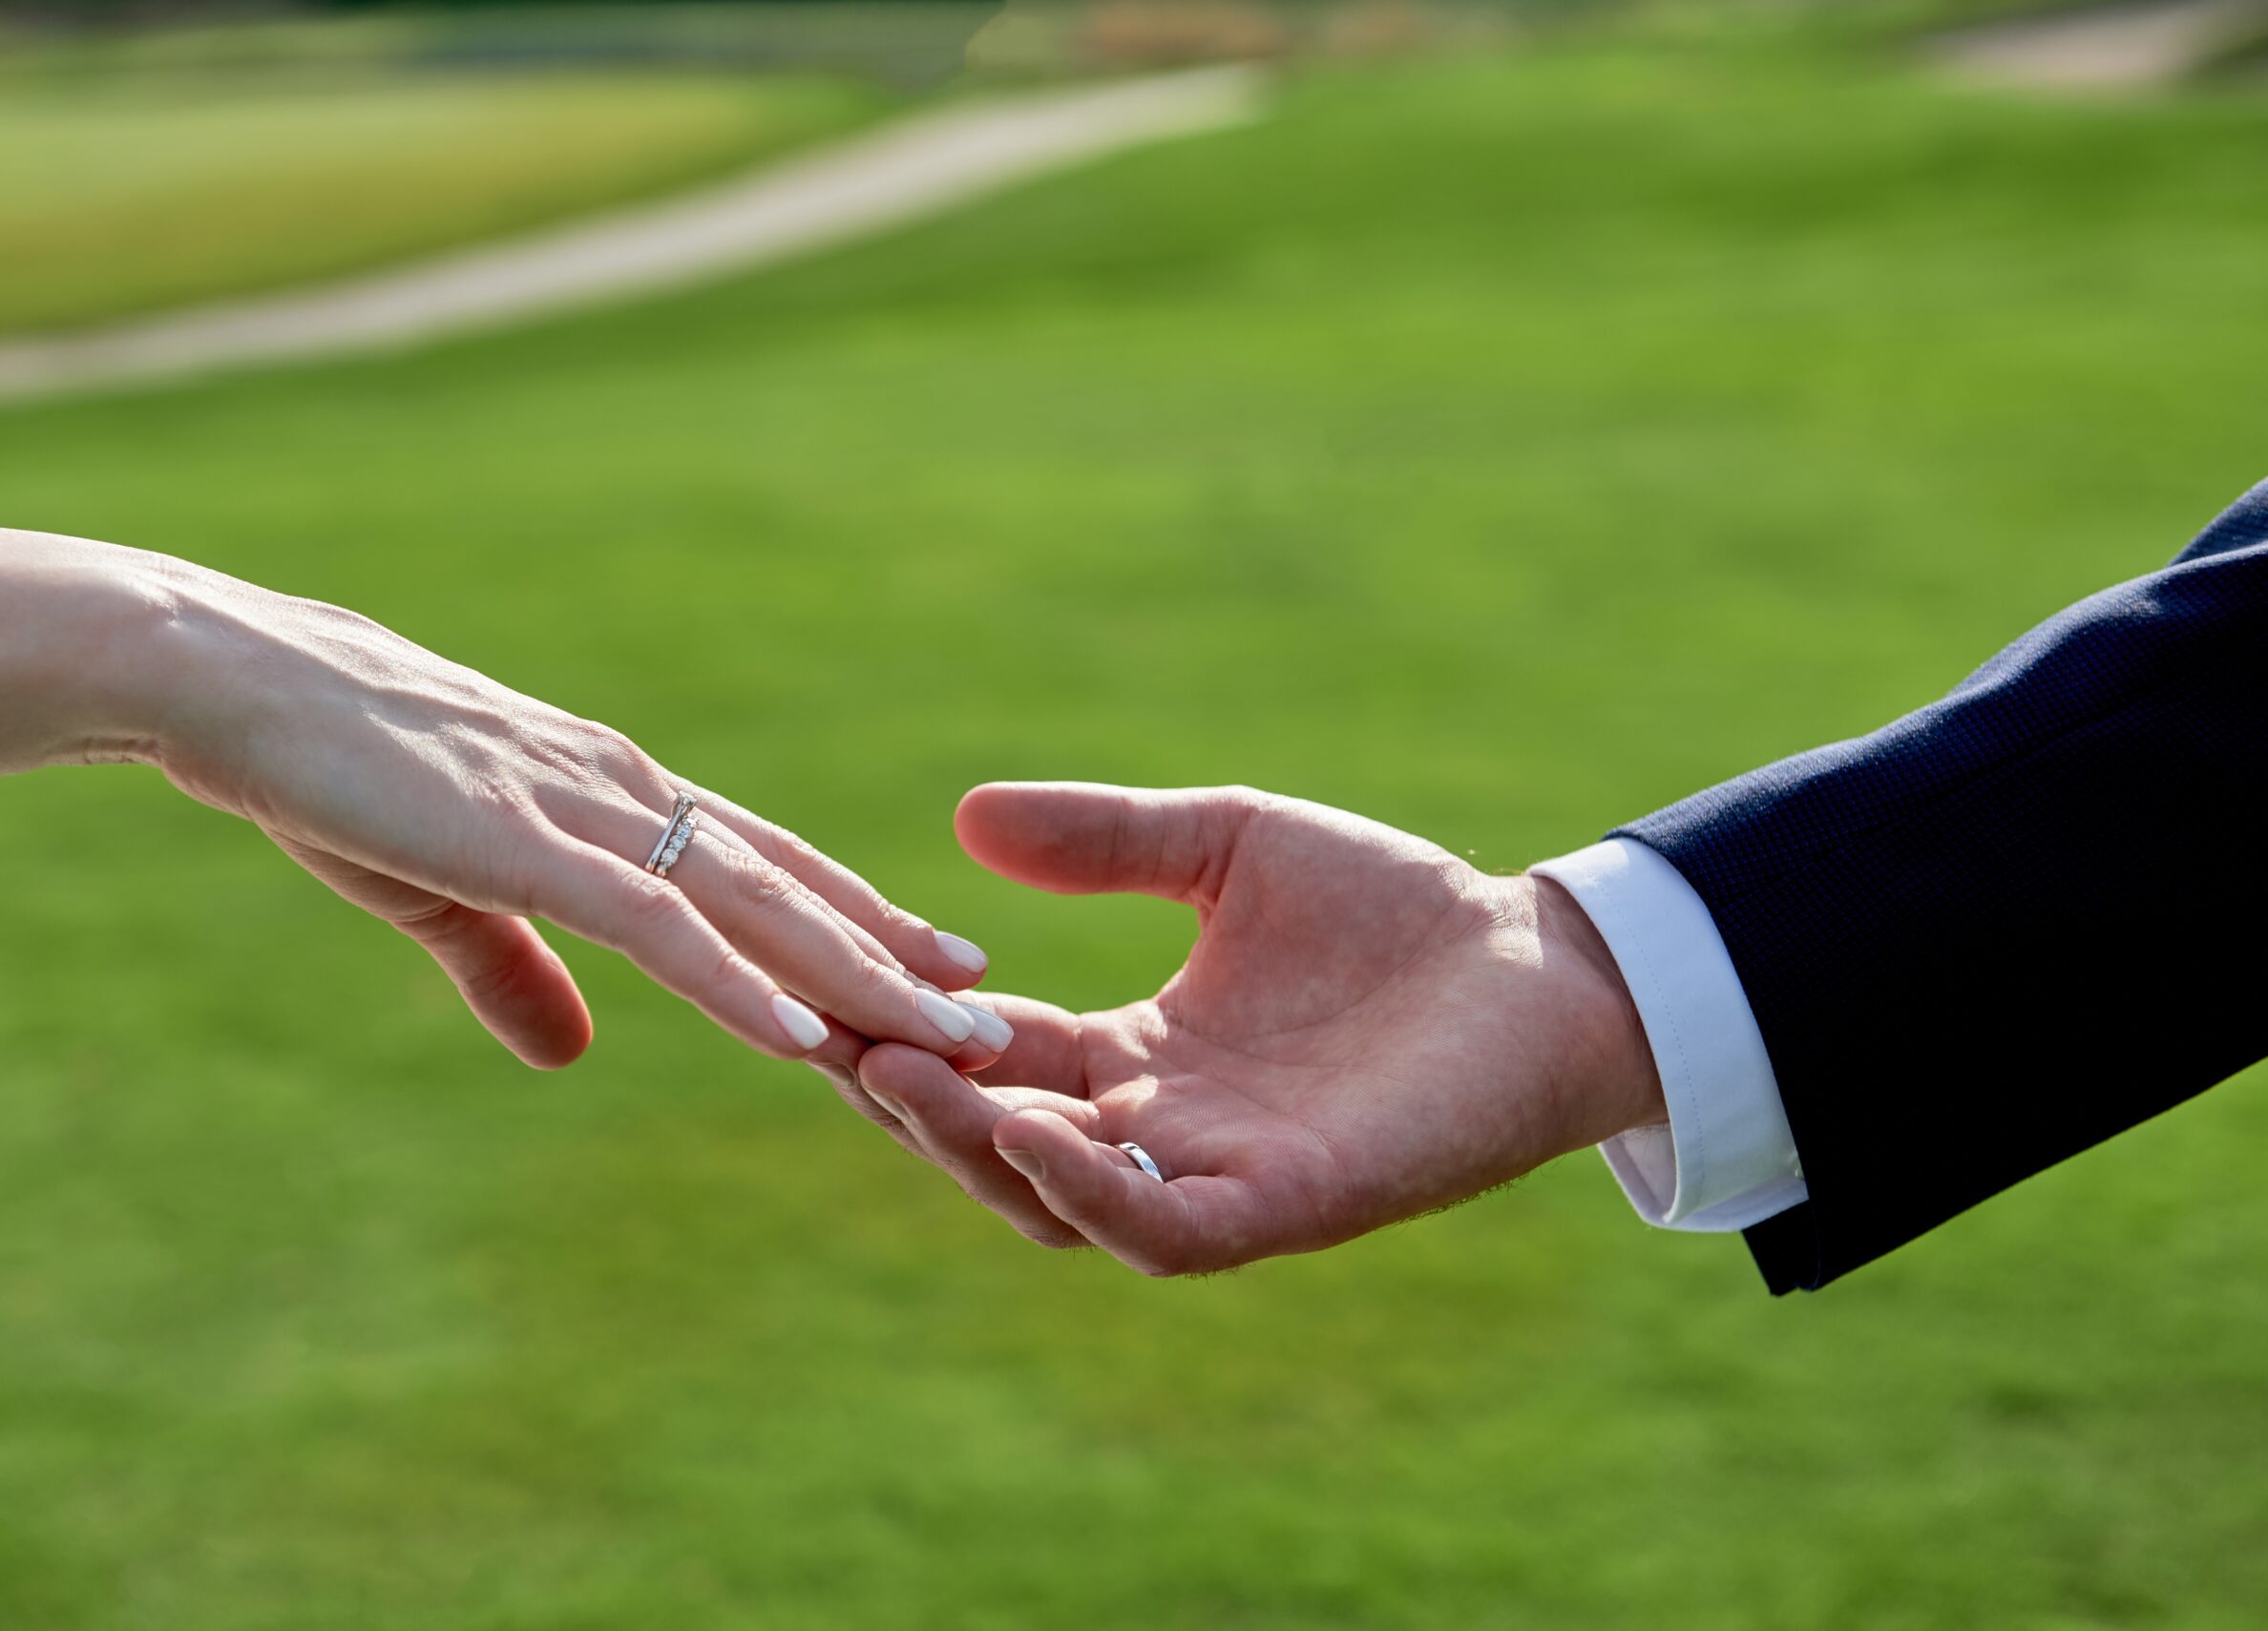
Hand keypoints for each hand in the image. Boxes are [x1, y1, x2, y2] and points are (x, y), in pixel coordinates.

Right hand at [137, 569, 1003, 1070]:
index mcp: (613, 796)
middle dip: (894, 958)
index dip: (855, 918)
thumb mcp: (443, 890)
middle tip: (991, 1017)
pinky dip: (739, 984)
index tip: (938, 965)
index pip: (764, 866)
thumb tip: (572, 1055)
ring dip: (857, 976)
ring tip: (950, 1033)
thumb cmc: (336, 771)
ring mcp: (587, 813)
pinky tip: (806, 1036)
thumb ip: (517, 972)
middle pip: (791, 888)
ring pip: (756, 908)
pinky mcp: (530, 846)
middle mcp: (627, 794)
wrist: (236, 680)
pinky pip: (660, 927)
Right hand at [832, 783, 1661, 1275]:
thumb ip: (1109, 841)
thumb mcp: (1228, 846)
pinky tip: (1030, 1125)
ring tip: (898, 1076)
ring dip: (969, 1149)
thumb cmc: (1396, 908)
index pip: (992, 1057)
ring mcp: (1221, 1177)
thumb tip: (965, 817)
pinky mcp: (1290, 1204)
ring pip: (1059, 1200)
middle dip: (909, 1100)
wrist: (1544, 960)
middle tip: (830, 1035)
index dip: (910, 1025)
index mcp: (1139, 1057)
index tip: (830, 975)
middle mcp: (1163, 1131)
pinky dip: (1088, 1189)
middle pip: (997, 1142)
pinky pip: (1166, 1229)